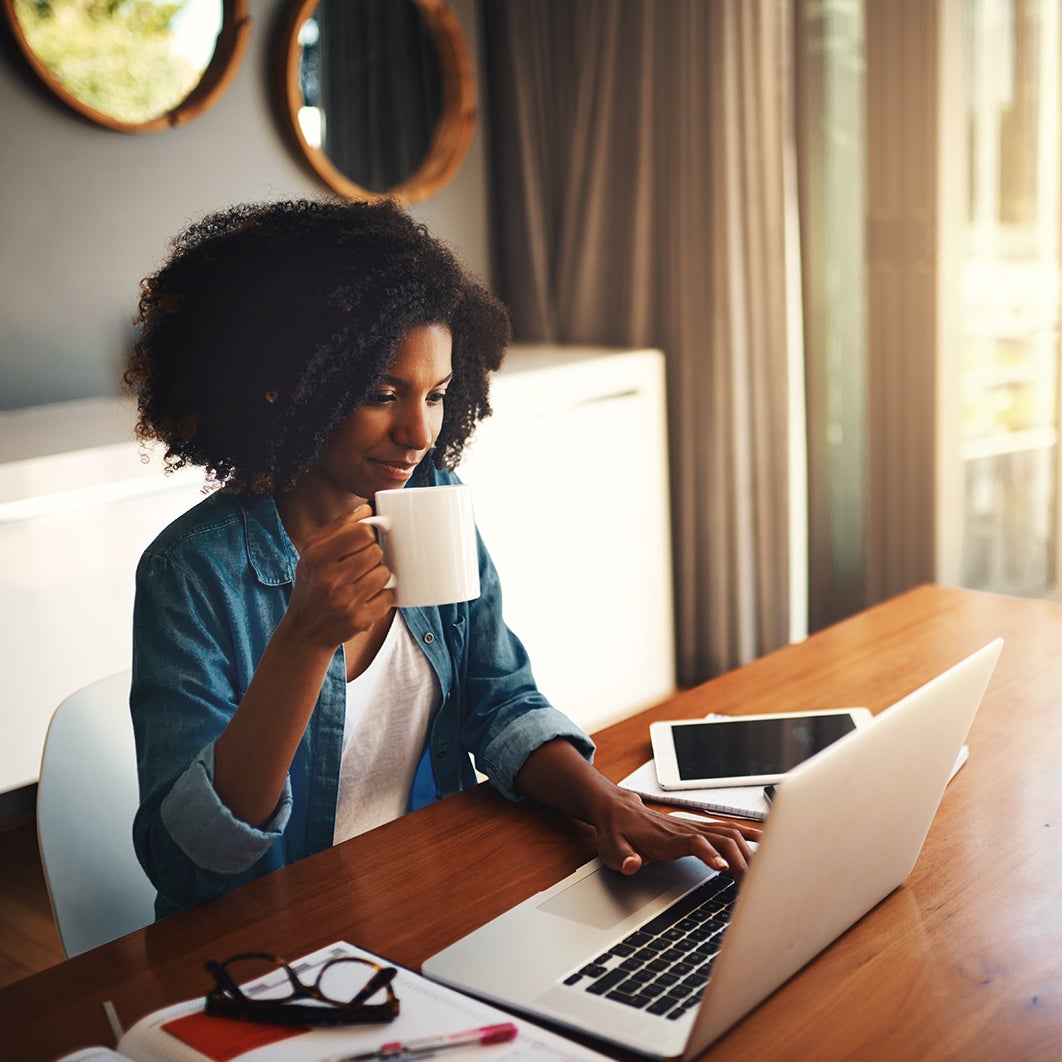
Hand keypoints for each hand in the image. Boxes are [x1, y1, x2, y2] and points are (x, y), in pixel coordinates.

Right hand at [284, 503, 394, 649]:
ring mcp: (346, 602)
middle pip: (376, 551)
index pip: (362, 532)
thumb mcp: (312, 551)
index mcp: (317, 557)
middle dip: (374, 554)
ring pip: (385, 573)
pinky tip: (368, 597)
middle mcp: (330, 579)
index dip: (370, 532)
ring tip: (364, 579)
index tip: (367, 537)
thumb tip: (367, 508)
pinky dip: (383, 596)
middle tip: (362, 562)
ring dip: (379, 574)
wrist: (304, 631)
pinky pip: (388, 597)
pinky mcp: (360, 620)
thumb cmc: (312, 584)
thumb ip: (339, 526)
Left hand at [515, 740, 759, 882]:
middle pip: (722, 839)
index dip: (710, 854)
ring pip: (730, 833)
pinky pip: (729, 829)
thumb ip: (622, 858)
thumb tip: (632, 865)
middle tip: (751, 892)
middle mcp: (685, 828)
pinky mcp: (698, 828)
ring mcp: (694, 826)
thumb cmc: (615, 832)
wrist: (616, 810)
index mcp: (666, 837)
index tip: (724, 871)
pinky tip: (767, 843)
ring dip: (749, 853)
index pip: (693, 842)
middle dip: (740, 863)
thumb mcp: (610, 849)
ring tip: (763, 878)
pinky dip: (749, 836)